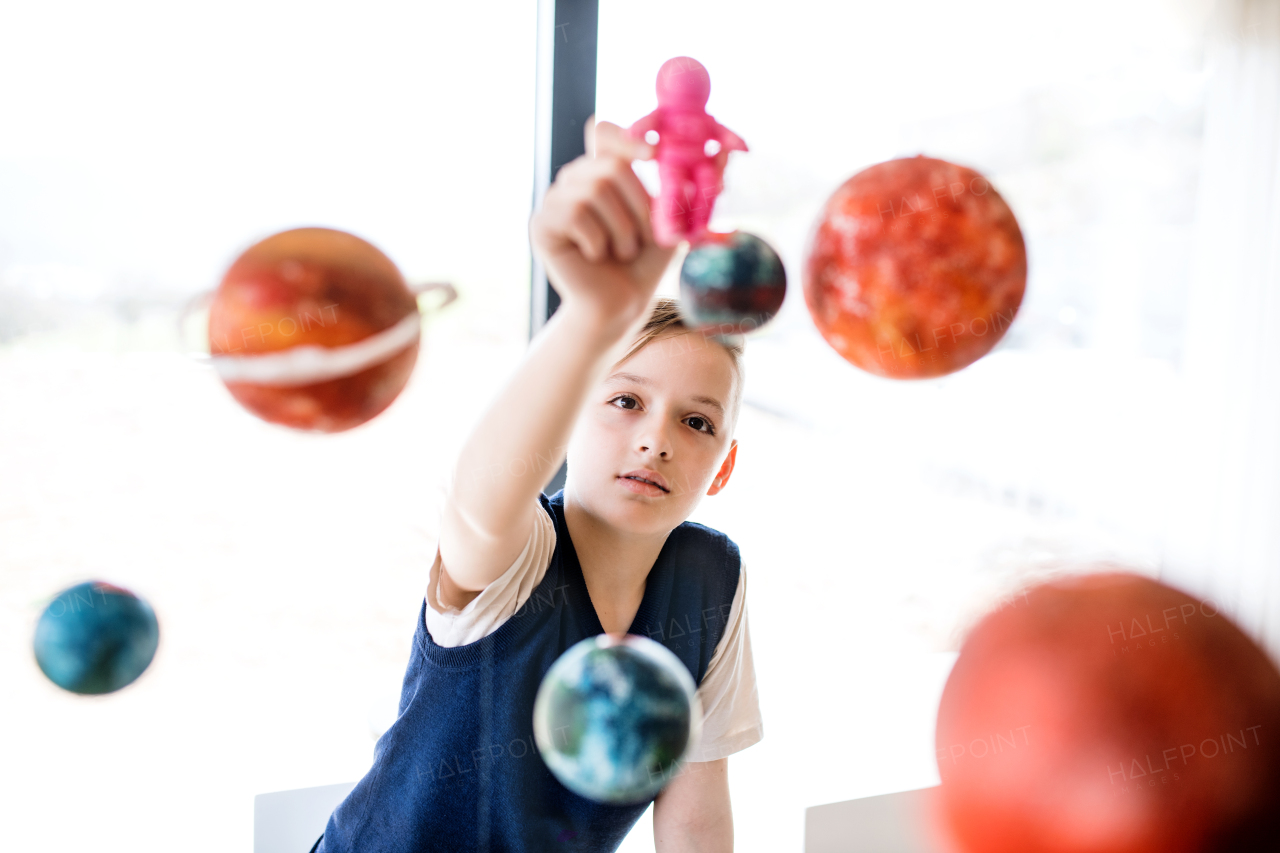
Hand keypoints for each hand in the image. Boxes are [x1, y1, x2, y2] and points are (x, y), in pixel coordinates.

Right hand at [530, 118, 674, 334]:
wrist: (621, 305)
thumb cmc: (645, 263)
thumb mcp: (674, 221)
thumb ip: (693, 187)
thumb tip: (726, 152)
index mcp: (603, 172)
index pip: (605, 134)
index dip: (625, 137)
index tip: (653, 154)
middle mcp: (576, 180)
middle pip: (609, 166)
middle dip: (638, 206)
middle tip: (644, 238)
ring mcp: (555, 200)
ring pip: (594, 190)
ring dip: (621, 229)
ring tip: (622, 252)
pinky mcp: (541, 224)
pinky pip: (574, 214)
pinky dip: (597, 240)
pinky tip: (596, 257)